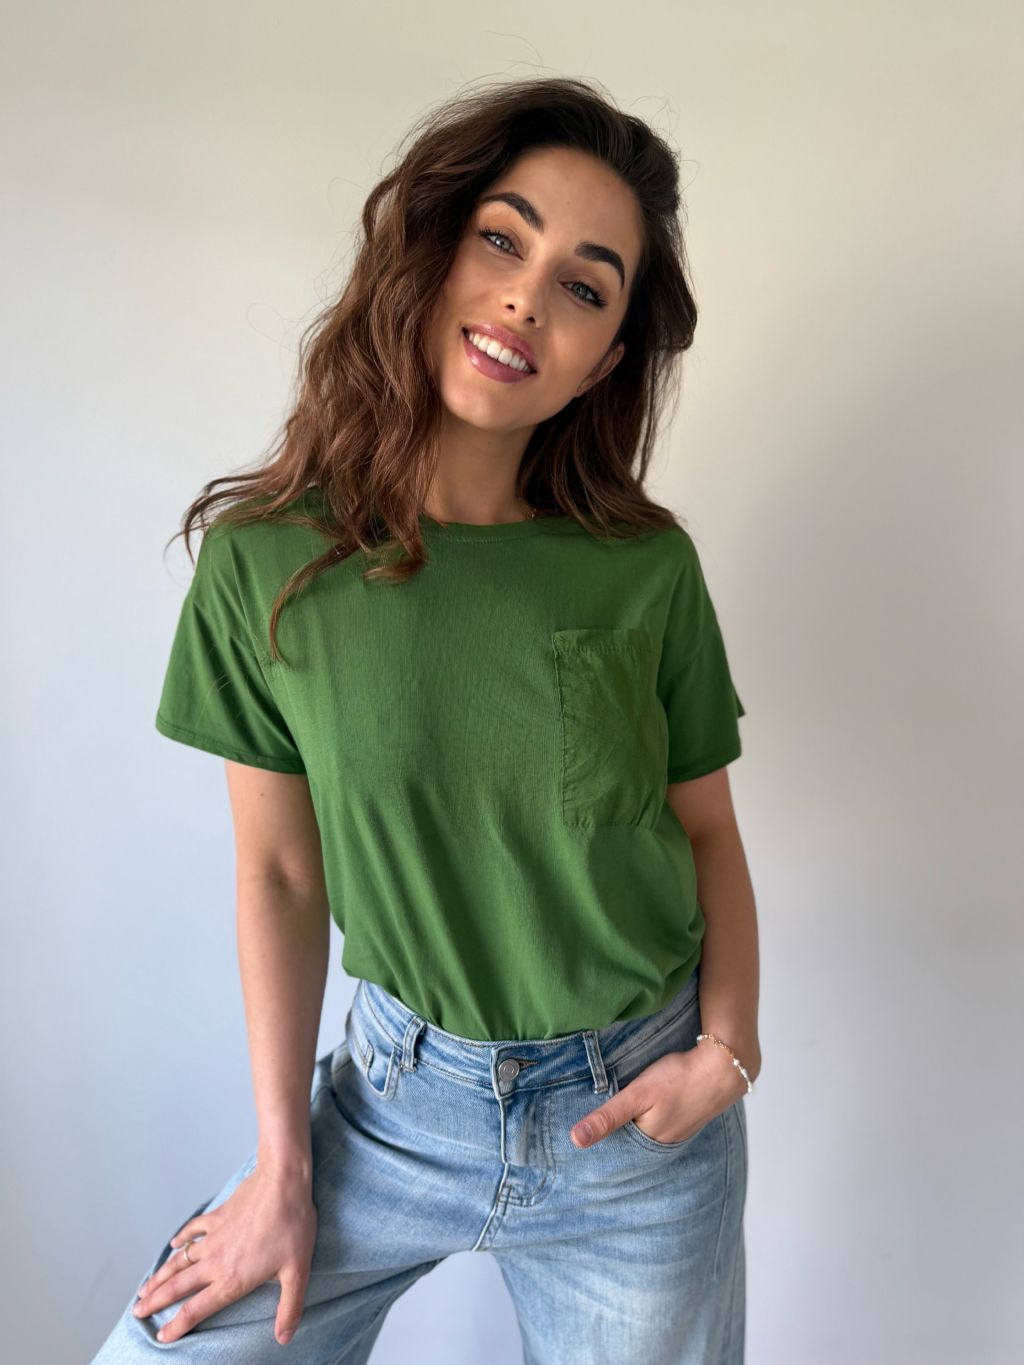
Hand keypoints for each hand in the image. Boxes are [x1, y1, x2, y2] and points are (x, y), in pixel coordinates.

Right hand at [132, 1162, 316, 1345]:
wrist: (283, 1181)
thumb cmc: (292, 1224)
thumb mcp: (297, 1272)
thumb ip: (289, 1307)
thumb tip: (284, 1338)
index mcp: (232, 1279)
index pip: (197, 1309)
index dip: (177, 1326)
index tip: (161, 1337)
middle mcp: (216, 1261)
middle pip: (179, 1286)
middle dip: (156, 1302)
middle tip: (138, 1312)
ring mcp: (214, 1236)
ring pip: (180, 1260)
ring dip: (161, 1275)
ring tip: (145, 1288)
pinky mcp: (219, 1215)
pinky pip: (193, 1229)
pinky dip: (181, 1238)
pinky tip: (174, 1244)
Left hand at [570, 1040, 745, 1147]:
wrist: (722, 1067)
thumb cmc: (677, 1078)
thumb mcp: (637, 1094)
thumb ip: (608, 1117)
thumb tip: (575, 1140)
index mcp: (648, 1142)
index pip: (614, 1148)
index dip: (598, 1137)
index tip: (575, 1133)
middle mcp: (663, 1143)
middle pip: (630, 1141)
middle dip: (614, 1133)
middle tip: (590, 1121)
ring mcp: (677, 1132)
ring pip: (645, 1132)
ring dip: (632, 1124)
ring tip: (614, 1114)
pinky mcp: (686, 1119)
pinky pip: (660, 1124)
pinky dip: (649, 1118)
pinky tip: (645, 1108)